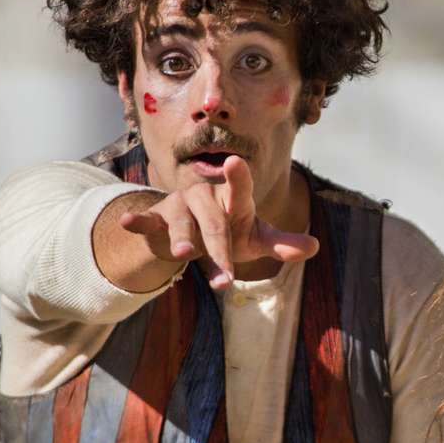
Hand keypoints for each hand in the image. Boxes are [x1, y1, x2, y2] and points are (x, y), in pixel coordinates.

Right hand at [117, 155, 317, 288]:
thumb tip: (315, 247)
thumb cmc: (229, 232)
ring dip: (182, 240)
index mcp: (234, 200)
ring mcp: (181, 206)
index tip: (235, 163)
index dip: (238, 178)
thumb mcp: (255, 239)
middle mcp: (207, 198)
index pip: (240, 189)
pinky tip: (128, 221)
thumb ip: (282, 244)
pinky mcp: (158, 218)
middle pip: (214, 226)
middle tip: (226, 279)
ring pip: (182, 225)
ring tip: (183, 254)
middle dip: (220, 252)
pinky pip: (148, 219)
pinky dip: (138, 220)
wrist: (190, 234)